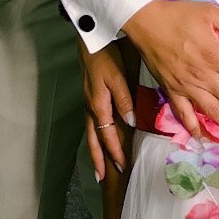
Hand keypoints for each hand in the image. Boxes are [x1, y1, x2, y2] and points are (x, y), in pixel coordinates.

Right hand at [81, 42, 133, 182]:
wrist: (90, 40)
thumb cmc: (105, 56)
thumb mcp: (116, 76)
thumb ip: (124, 99)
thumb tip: (130, 122)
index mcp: (98, 105)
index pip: (107, 135)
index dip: (114, 151)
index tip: (122, 166)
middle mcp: (91, 108)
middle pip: (93, 140)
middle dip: (98, 159)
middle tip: (102, 178)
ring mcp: (88, 103)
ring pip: (91, 134)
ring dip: (94, 152)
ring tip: (98, 168)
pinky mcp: (90, 98)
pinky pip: (91, 124)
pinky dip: (94, 138)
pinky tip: (99, 141)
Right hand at [124, 0, 218, 140]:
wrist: (145, 22)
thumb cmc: (178, 15)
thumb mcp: (209, 12)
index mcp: (214, 55)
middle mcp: (202, 75)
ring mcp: (186, 86)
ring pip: (212, 110)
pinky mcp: (172, 90)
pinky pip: (183, 113)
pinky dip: (193, 127)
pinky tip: (203, 138)